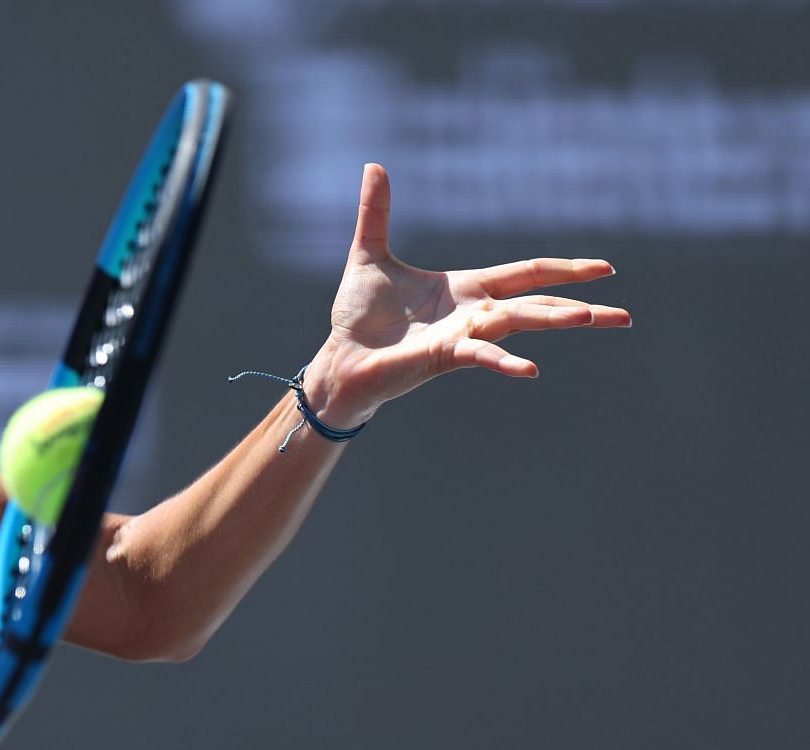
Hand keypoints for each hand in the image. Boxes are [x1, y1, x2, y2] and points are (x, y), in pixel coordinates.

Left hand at [303, 163, 630, 428]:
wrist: (339, 358)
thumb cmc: (358, 316)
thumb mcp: (369, 254)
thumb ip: (377, 212)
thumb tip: (373, 165)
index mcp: (466, 288)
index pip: (526, 273)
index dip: (563, 268)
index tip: (605, 268)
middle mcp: (473, 312)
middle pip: (537, 303)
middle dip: (580, 304)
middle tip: (625, 315)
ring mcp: (463, 335)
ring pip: (519, 322)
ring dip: (557, 319)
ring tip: (596, 318)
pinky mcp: (444, 356)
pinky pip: (481, 356)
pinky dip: (505, 360)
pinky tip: (531, 369)